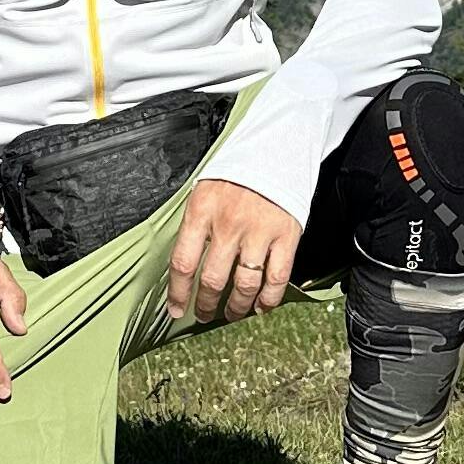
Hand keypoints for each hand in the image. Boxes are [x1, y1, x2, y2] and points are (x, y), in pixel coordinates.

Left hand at [167, 175, 301, 324]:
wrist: (275, 149)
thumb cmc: (236, 173)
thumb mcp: (204, 192)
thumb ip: (195, 226)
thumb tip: (184, 266)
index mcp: (202, 211)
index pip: (183, 263)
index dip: (178, 293)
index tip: (177, 309)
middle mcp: (229, 224)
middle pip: (212, 280)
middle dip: (206, 304)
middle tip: (204, 314)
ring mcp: (259, 232)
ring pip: (244, 285)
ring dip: (236, 307)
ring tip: (232, 314)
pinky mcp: (286, 236)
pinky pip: (276, 279)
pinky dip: (268, 299)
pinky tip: (262, 306)